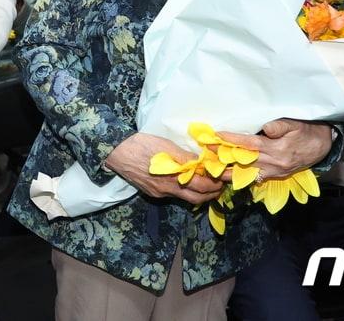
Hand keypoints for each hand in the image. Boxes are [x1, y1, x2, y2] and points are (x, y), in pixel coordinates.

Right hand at [105, 133, 223, 204]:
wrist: (115, 152)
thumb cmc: (140, 145)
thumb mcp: (165, 145)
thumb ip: (185, 156)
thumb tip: (202, 162)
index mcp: (173, 177)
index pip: (202, 185)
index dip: (217, 181)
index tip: (228, 176)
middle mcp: (168, 189)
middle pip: (197, 198)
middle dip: (212, 192)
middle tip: (222, 183)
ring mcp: (159, 193)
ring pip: (186, 198)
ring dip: (200, 193)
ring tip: (209, 184)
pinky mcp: (152, 192)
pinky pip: (174, 195)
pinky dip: (186, 191)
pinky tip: (186, 182)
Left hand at [219, 119, 332, 179]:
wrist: (323, 146)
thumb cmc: (307, 131)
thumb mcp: (296, 124)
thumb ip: (279, 126)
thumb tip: (265, 127)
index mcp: (278, 149)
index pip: (250, 144)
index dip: (233, 140)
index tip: (217, 135)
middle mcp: (275, 163)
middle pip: (245, 160)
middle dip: (225, 156)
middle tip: (206, 152)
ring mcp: (275, 171)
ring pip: (248, 172)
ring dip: (229, 171)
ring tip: (211, 168)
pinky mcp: (276, 175)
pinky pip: (255, 178)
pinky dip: (241, 177)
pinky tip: (227, 176)